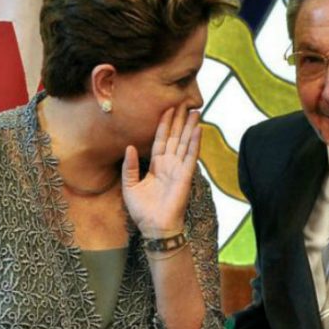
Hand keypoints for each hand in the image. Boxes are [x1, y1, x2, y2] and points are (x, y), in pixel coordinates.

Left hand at [121, 105, 201, 236]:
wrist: (155, 227)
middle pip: (175, 137)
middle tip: (184, 102)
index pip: (161, 139)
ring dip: (189, 126)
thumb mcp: (129, 186)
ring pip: (184, 142)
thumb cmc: (143, 210)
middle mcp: (169, 164)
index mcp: (156, 165)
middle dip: (179, 120)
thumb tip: (129, 146)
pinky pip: (191, 155)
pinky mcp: (185, 175)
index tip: (167, 108)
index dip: (164, 124)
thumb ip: (130, 166)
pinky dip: (195, 142)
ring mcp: (178, 169)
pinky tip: (198, 129)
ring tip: (195, 110)